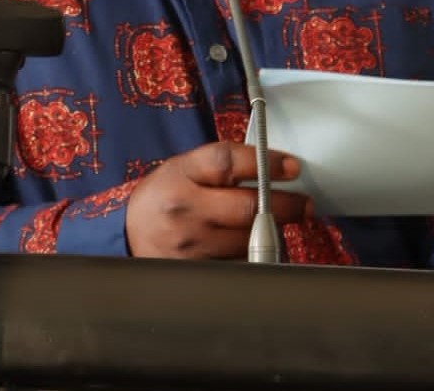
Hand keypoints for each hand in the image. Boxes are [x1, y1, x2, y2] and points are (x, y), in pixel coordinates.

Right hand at [125, 141, 309, 258]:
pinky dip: (255, 254)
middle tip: (304, 203)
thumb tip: (272, 166)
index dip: (265, 162)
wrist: (128, 234)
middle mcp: (184, 210)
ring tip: (278, 222)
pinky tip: (255, 245)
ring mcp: (191, 245)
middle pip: (247, 206)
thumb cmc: (163, 196)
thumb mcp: (183, 167)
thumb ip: (220, 164)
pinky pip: (241, 264)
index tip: (292, 166)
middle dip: (285, 205)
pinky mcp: (198, 272)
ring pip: (249, 239)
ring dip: (273, 231)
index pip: (227, 161)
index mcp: (180, 175)